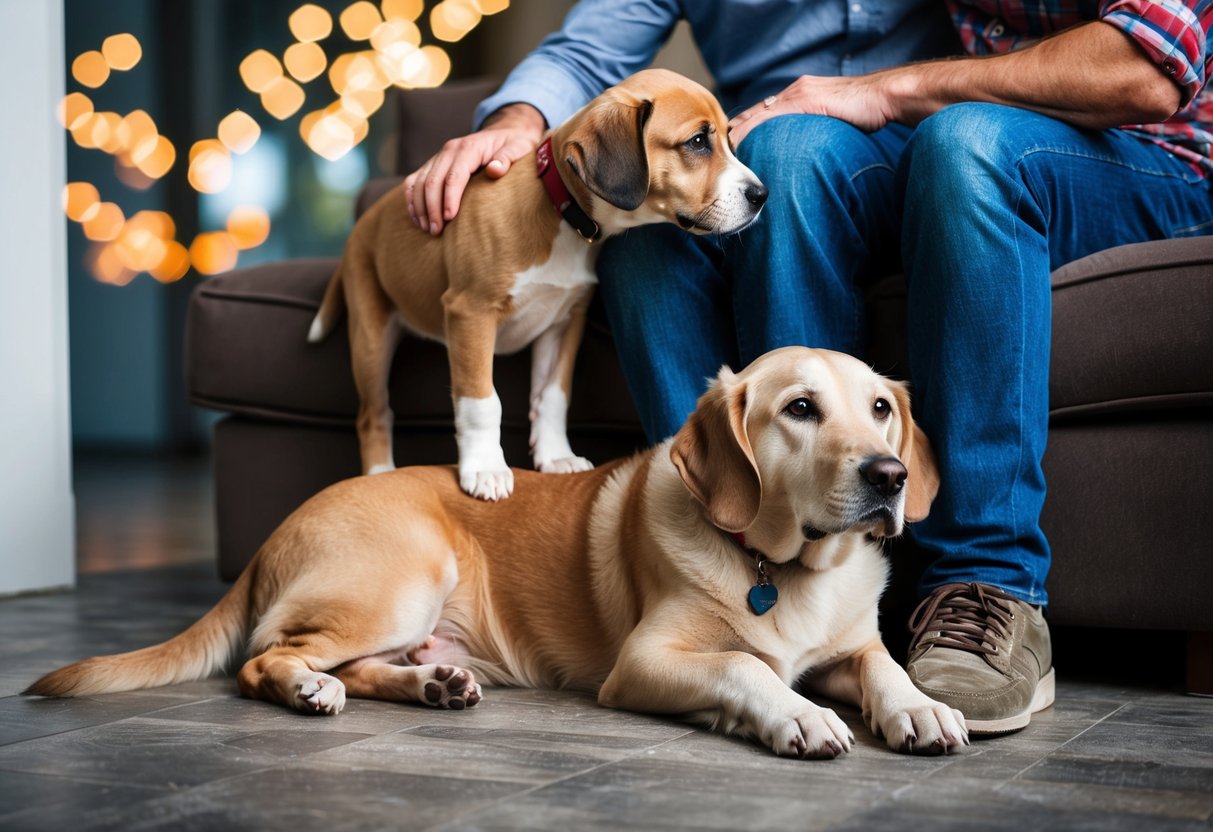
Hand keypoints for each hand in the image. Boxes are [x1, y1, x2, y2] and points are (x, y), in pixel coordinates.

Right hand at [405, 103, 545, 234]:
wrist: (502, 133)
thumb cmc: (513, 144)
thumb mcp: (519, 147)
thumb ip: (508, 158)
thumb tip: (494, 169)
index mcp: (468, 148)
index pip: (454, 176)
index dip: (449, 198)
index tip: (449, 218)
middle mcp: (448, 151)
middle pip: (432, 181)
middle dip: (432, 208)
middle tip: (436, 231)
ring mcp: (438, 157)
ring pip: (419, 182)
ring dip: (420, 207)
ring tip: (428, 229)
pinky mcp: (432, 165)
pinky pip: (414, 182)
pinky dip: (412, 200)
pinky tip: (418, 219)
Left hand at [728, 73, 897, 144]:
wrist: (884, 97)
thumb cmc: (868, 113)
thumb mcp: (837, 122)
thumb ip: (820, 130)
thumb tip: (813, 151)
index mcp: (803, 95)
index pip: (769, 111)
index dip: (750, 125)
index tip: (733, 141)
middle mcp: (796, 91)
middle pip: (758, 110)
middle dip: (738, 127)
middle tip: (718, 145)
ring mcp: (799, 93)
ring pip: (760, 112)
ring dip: (741, 129)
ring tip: (723, 147)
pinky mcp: (806, 99)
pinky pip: (771, 115)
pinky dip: (754, 127)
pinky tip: (739, 140)